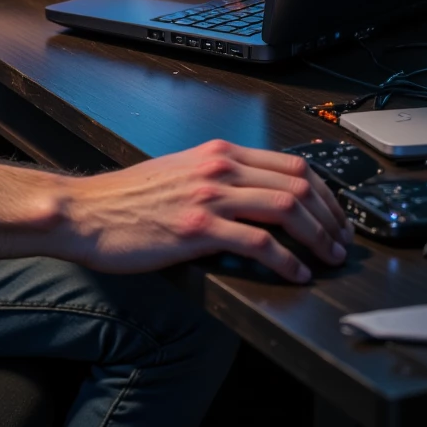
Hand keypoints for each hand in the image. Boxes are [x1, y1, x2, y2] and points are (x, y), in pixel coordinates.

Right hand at [55, 140, 351, 283]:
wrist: (87, 212)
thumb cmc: (127, 199)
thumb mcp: (180, 173)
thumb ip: (218, 178)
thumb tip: (256, 197)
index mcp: (217, 152)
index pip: (291, 164)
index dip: (324, 192)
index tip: (334, 215)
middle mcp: (218, 167)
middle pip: (298, 184)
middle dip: (330, 216)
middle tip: (340, 242)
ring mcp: (209, 195)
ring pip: (286, 208)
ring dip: (317, 237)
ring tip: (326, 259)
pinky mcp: (198, 227)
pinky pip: (259, 242)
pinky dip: (286, 260)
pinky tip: (294, 273)